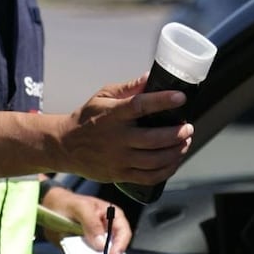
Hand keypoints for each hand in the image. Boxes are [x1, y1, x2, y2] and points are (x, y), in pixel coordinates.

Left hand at [41, 187, 131, 253]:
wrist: (49, 208)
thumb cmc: (68, 203)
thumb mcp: (80, 208)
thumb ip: (91, 223)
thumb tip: (101, 244)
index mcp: (112, 215)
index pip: (123, 231)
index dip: (120, 244)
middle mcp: (107, 229)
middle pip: (116, 246)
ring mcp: (97, 240)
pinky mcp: (87, 249)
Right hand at [53, 74, 193, 183]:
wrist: (65, 146)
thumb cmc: (87, 118)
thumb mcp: (103, 96)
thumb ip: (128, 88)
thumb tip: (150, 77)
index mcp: (113, 115)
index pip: (140, 106)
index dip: (162, 101)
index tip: (180, 97)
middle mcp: (116, 138)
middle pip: (153, 139)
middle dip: (177, 134)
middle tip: (188, 127)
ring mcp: (119, 159)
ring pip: (154, 160)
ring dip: (176, 152)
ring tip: (185, 142)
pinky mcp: (120, 174)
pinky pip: (149, 177)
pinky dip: (167, 170)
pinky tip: (175, 161)